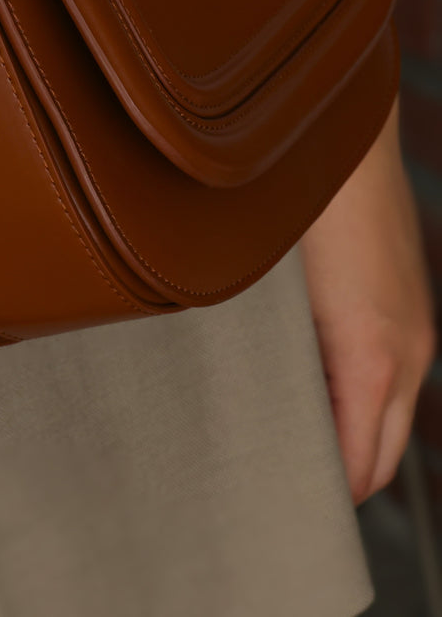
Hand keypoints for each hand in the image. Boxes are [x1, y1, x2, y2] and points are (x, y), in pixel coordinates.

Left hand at [300, 98, 435, 503]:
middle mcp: (408, 350)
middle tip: (266, 491)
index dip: (316, 494)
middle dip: (334, 480)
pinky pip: (386, 379)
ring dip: (344, 439)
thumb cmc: (299, 209)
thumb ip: (266, 355)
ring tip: (275, 447)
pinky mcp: (405, 306)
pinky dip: (353, 401)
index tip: (267, 508)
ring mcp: (415, 329)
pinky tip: (301, 390)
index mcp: (374, 357)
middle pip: (378, 455)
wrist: (343, 141)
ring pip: (385, 417)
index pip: (358, 465)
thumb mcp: (271, 292)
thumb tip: (234, 404)